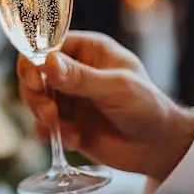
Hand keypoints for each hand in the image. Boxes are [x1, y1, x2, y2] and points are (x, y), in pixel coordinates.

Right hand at [17, 31, 193, 181]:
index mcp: (88, 51)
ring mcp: (68, 98)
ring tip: (60, 127)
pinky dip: (52, 134)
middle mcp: (73, 71)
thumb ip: (80, 77)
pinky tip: (75, 140)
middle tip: (48, 112)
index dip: (33, 59)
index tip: (34, 79)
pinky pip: (43, 126)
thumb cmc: (147, 107)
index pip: (47, 45)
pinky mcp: (66, 123)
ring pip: (35, 100)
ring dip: (42, 115)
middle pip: (33, 73)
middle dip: (35, 94)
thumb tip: (46, 62)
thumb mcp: (116, 88)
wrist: (159, 149)